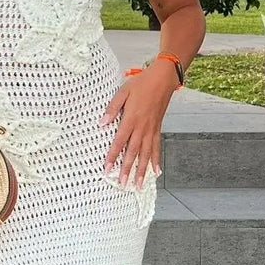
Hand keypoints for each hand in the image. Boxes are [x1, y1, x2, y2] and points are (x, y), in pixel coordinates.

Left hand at [99, 65, 175, 187]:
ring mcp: (151, 130)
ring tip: (138, 185)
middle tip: (122, 184)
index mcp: (131, 119)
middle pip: (133, 152)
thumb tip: (101, 123)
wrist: (163, 79)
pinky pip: (156, 148)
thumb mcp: (123, 91)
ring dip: (142, 170)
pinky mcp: (157, 129)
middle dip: (127, 169)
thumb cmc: (141, 83)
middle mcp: (142, 128)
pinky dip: (156, 161)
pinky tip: (155, 172)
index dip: (112, 156)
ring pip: (146, 154)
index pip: (119, 142)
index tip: (107, 169)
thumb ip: (112, 108)